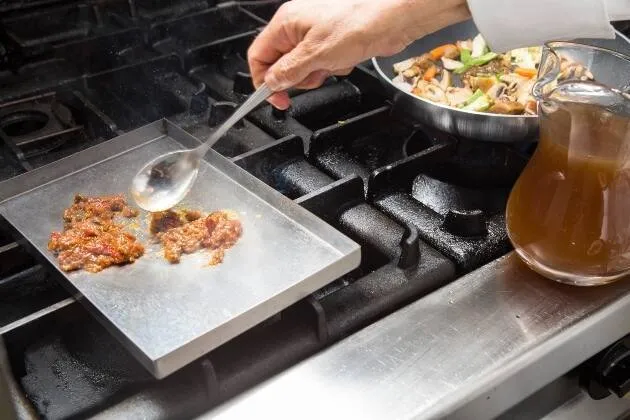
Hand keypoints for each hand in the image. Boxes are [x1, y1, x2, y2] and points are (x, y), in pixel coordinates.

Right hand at [247, 0, 469, 108]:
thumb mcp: (315, 55)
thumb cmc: (356, 25)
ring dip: (317, 74)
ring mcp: (315, 35)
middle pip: (281, 64)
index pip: (259, 55)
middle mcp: (297, 27)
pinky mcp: (331, 43)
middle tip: (313, 77)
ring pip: (302, 68)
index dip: (263, 80)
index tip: (275, 99)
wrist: (390, 21)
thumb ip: (288, 72)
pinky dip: (332, 68)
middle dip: (297, 77)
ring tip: (332, 66)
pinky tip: (344, 61)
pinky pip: (321, 65)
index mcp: (285, 23)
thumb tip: (271, 83)